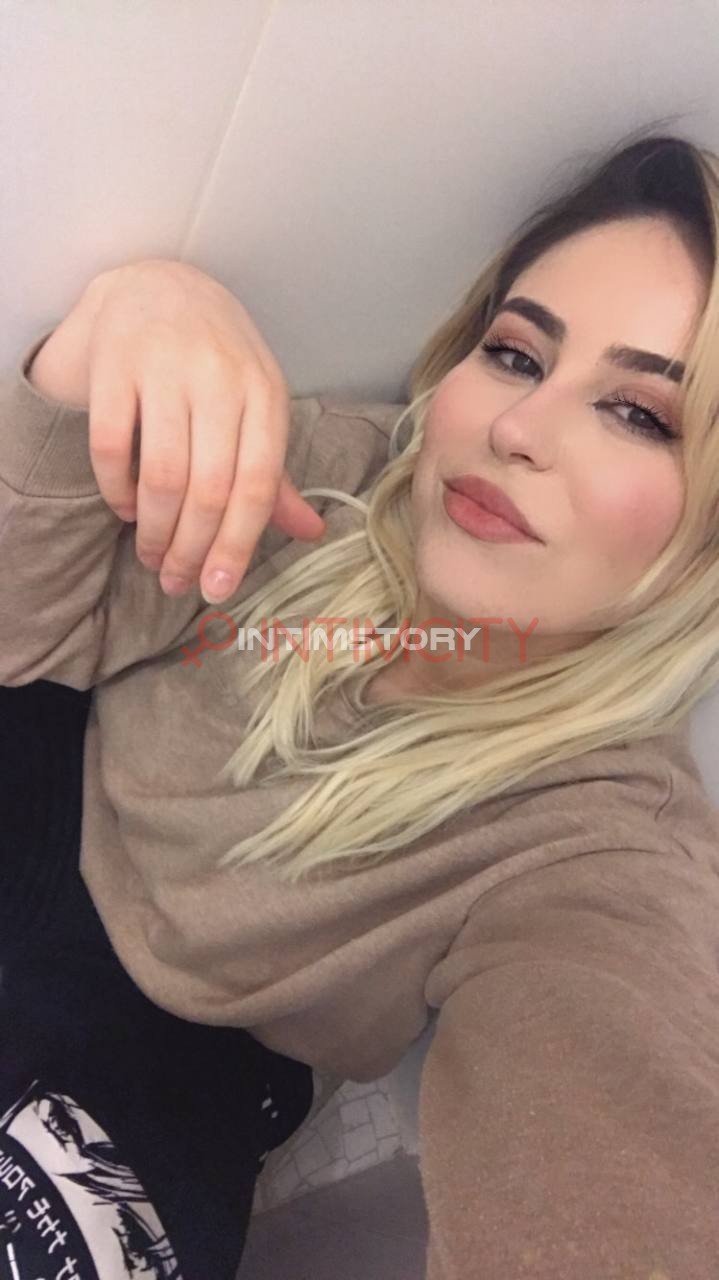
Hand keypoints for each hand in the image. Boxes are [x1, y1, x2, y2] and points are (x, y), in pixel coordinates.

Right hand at [31, 258, 325, 602]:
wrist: (160, 286)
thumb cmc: (218, 361)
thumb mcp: (258, 407)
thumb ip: (275, 474)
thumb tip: (311, 533)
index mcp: (266, 395)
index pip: (257, 484)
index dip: (237, 544)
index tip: (218, 588)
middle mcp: (221, 379)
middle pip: (209, 488)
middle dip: (191, 549)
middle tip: (177, 582)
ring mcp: (166, 368)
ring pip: (162, 474)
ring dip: (155, 530)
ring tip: (152, 556)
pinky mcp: (115, 364)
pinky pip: (112, 447)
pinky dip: (116, 491)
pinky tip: (124, 510)